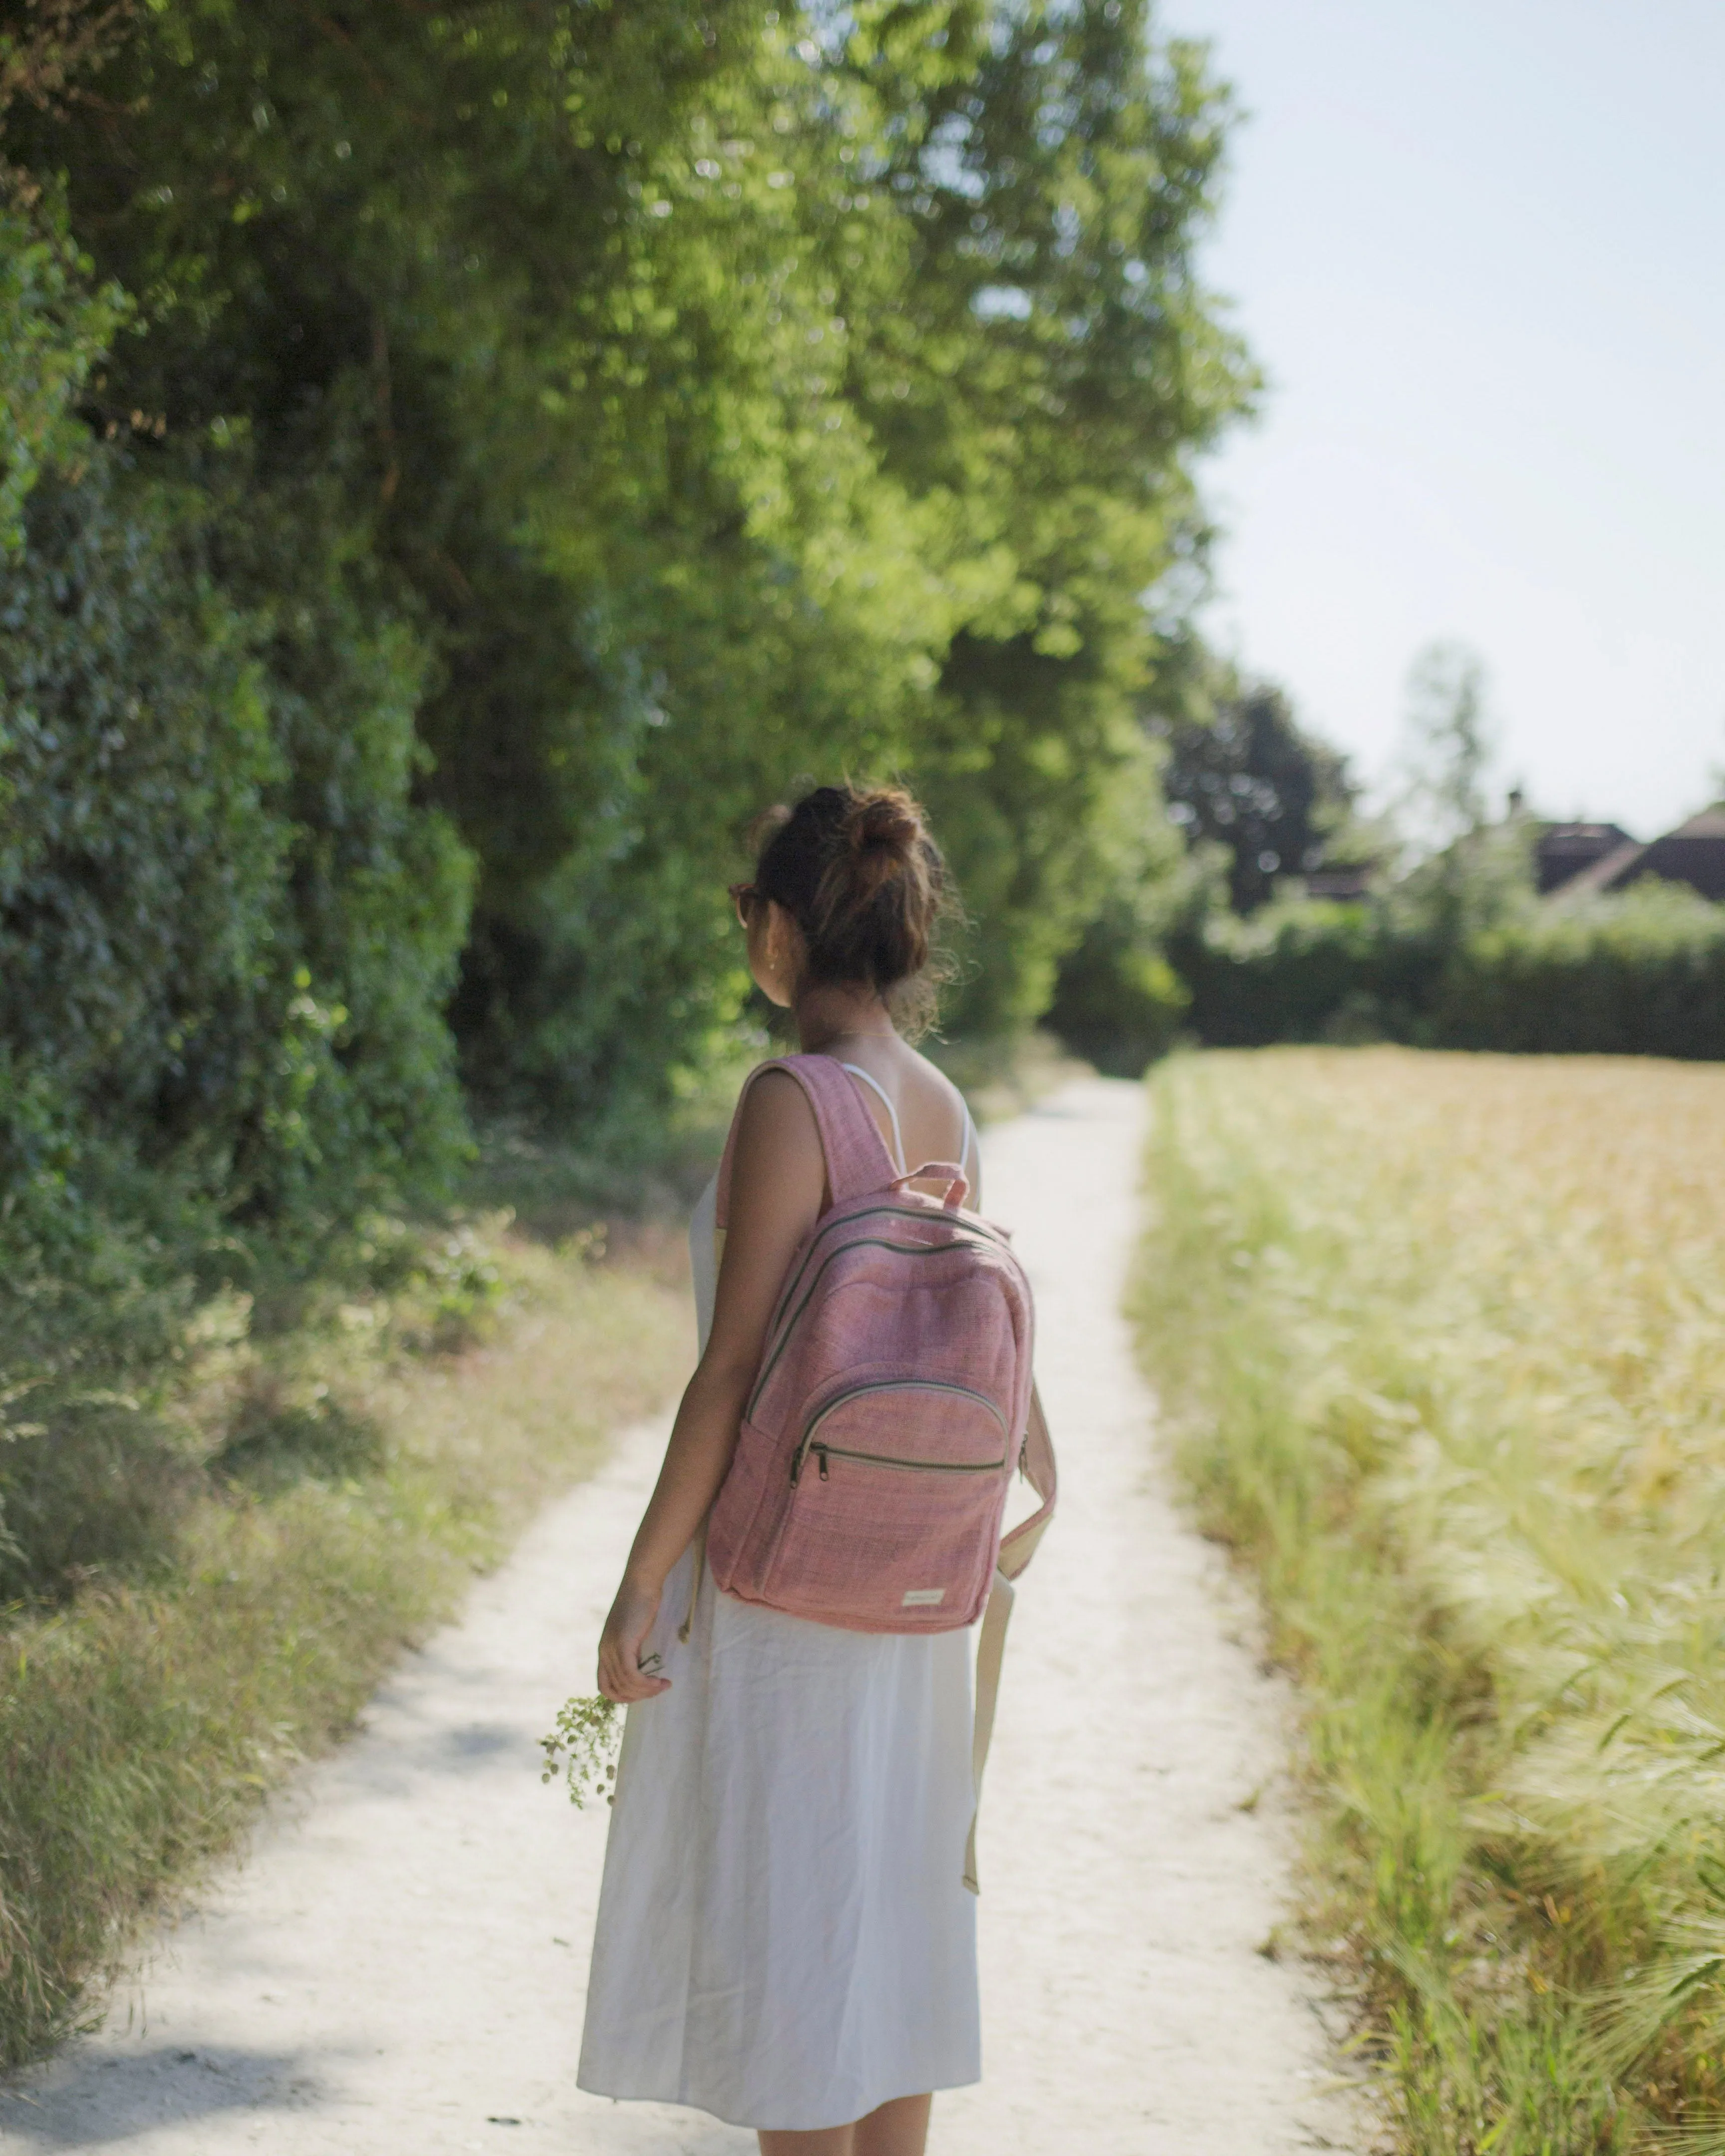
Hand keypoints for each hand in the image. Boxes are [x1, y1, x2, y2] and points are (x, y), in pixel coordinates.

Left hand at [597, 1575, 670, 1703]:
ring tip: (663, 1685)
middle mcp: (604, 1652)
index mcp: (604, 1651)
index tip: (643, 1693)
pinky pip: (631, 1675)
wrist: (641, 1583)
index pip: (605, 1687)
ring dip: (646, 1691)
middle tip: (657, 1690)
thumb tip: (640, 1670)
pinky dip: (646, 1684)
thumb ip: (632, 1651)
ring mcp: (611, 1649)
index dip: (622, 1696)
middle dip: (637, 1697)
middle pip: (615, 1690)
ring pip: (625, 1685)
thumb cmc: (641, 1604)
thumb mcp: (632, 1632)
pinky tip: (660, 1681)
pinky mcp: (623, 1644)